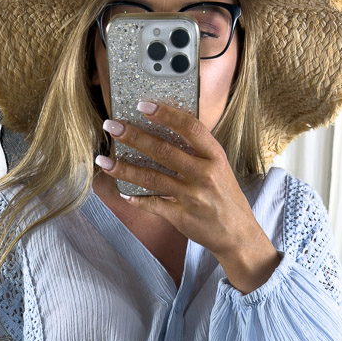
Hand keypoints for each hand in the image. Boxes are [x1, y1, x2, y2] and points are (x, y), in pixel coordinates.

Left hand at [95, 100, 281, 292]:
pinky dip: (136, 198)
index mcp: (215, 156)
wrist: (238, 234)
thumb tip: (165, 130)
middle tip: (112, 126)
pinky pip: (152, 204)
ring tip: (104, 160)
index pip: (189, 127)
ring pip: (151, 178)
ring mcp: (192, 196)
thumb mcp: (220, 168)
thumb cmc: (226, 197)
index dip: (165, 114)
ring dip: (124, 168)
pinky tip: (122, 192)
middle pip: (163, 150)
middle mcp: (204, 174)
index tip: (143, 105)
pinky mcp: (181, 216)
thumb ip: (197, 151)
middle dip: (133, 136)